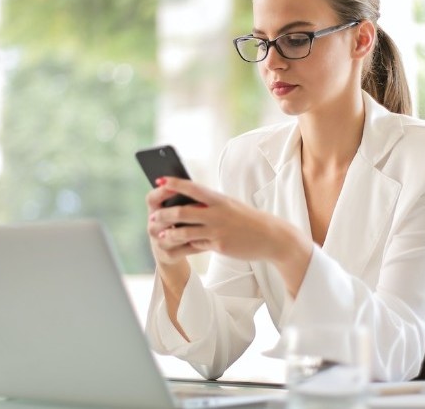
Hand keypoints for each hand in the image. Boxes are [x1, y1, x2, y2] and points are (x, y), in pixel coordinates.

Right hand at [145, 179, 201, 266]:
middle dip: (179, 212)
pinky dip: (198, 244)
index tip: (176, 186)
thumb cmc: (177, 224)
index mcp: (154, 211)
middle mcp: (152, 226)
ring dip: (190, 229)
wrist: (171, 252)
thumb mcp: (175, 210)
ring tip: (207, 224)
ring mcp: (159, 242)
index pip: (152, 198)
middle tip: (199, 207)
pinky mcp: (168, 255)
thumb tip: (193, 185)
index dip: (162, 191)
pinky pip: (185, 248)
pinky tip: (210, 239)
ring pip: (174, 234)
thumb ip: (181, 199)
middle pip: (162, 216)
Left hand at [150, 177, 311, 266]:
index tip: (159, 180)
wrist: (272, 237)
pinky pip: (196, 244)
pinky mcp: (220, 245)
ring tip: (159, 234)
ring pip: (185, 230)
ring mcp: (218, 230)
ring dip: (169, 232)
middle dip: (164, 214)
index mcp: (219, 198)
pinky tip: (176, 245)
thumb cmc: (248, 219)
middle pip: (183, 211)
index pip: (192, 188)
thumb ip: (211, 204)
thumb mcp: (230, 205)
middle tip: (152, 216)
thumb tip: (189, 204)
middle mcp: (217, 212)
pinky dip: (184, 244)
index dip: (174, 183)